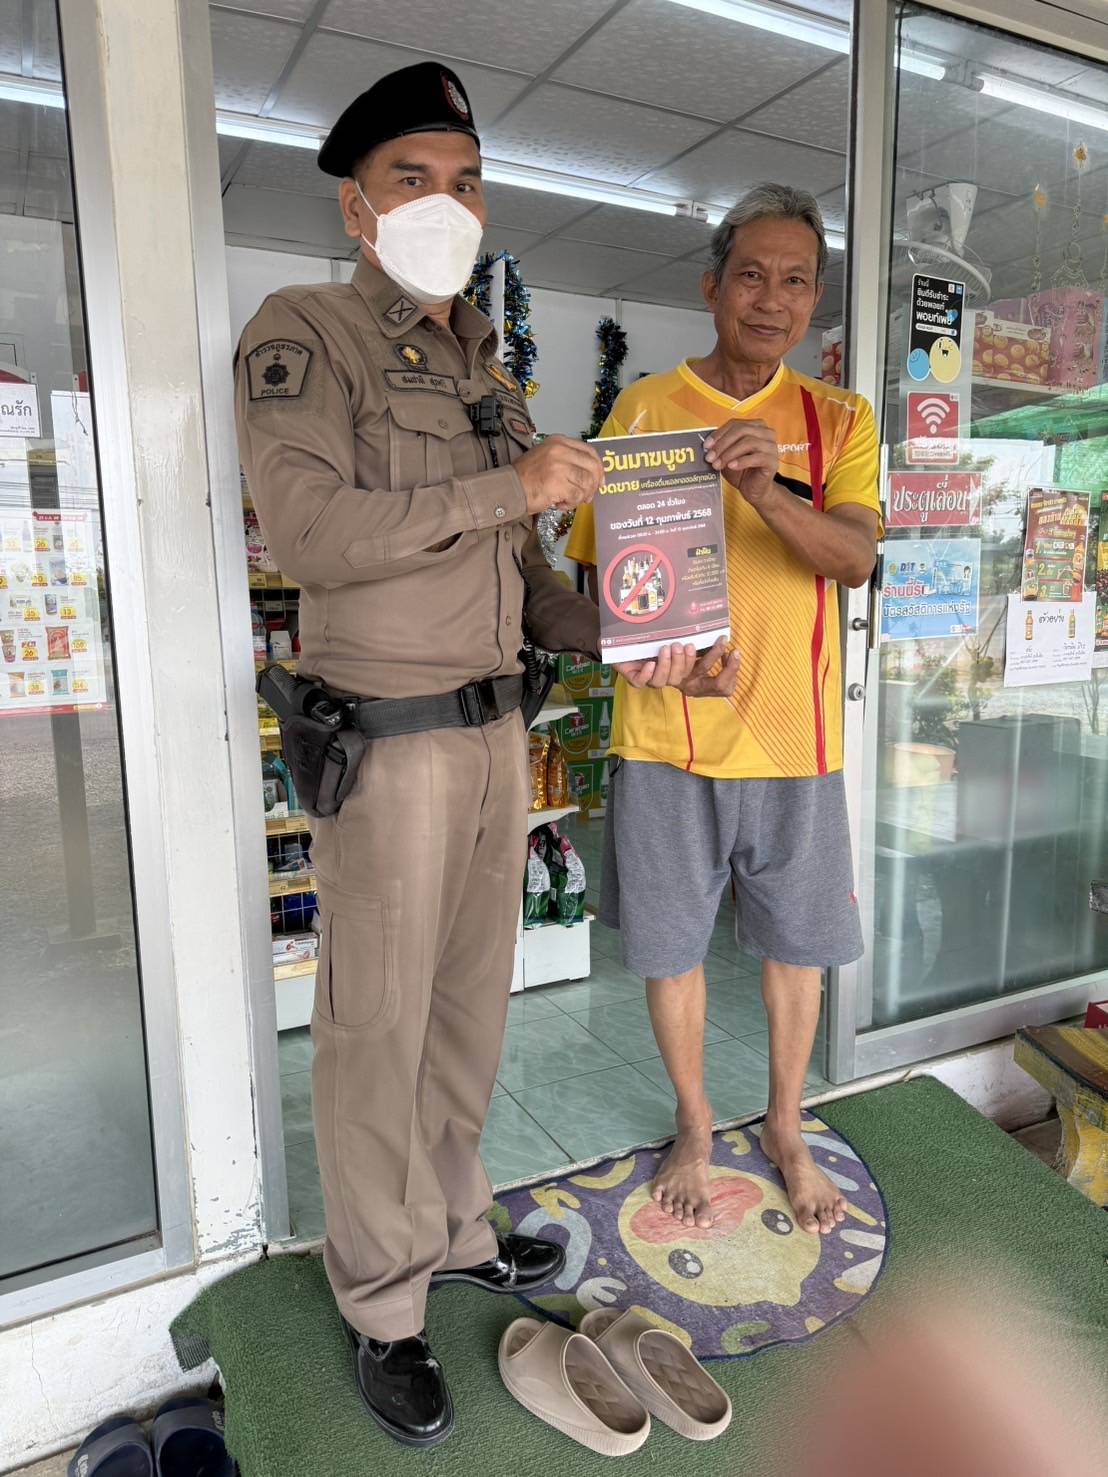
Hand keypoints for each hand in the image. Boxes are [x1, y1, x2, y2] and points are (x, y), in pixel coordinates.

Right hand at [515, 434, 603, 515]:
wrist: (508, 488)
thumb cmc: (526, 477)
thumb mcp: (547, 457)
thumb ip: (568, 461)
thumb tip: (593, 475)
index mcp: (558, 441)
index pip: (589, 451)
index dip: (598, 467)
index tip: (600, 480)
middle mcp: (560, 450)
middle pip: (592, 467)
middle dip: (594, 484)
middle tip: (588, 496)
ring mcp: (559, 466)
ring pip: (587, 483)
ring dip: (581, 496)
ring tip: (568, 500)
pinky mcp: (558, 483)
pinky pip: (577, 495)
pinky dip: (572, 503)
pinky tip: (560, 504)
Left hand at [614, 637, 738, 696]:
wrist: (615, 634)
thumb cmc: (647, 630)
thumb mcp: (670, 628)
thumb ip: (688, 629)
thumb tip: (715, 618)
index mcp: (682, 665)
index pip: (703, 672)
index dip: (718, 666)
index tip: (726, 647)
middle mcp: (668, 674)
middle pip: (682, 678)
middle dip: (684, 662)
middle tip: (682, 645)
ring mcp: (650, 677)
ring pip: (663, 681)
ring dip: (667, 665)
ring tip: (665, 649)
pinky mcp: (633, 677)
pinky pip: (642, 682)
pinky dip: (647, 674)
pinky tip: (649, 663)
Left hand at [703, 418, 778, 505]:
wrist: (755, 490)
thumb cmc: (742, 471)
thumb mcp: (727, 456)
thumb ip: (720, 447)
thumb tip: (706, 444)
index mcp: (756, 426)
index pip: (735, 424)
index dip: (719, 433)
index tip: (706, 445)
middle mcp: (767, 433)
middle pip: (742, 431)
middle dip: (722, 444)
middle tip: (710, 457)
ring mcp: (772, 446)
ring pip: (748, 442)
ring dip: (729, 454)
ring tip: (718, 465)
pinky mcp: (773, 461)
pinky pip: (757, 457)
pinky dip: (741, 461)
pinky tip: (731, 466)